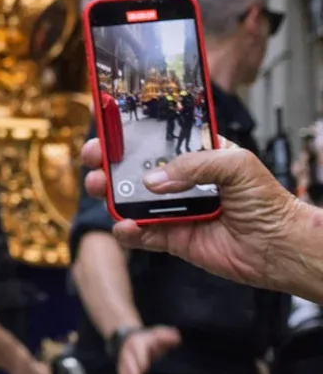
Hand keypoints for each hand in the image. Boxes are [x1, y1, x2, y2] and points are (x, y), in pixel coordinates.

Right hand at [80, 139, 304, 294]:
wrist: (280, 246)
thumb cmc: (267, 201)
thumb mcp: (235, 164)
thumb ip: (192, 165)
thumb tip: (152, 181)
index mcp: (195, 157)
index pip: (155, 141)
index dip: (128, 134)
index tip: (106, 127)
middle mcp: (181, 182)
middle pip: (134, 169)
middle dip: (108, 162)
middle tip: (93, 158)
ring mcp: (174, 211)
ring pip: (131, 200)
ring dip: (109, 193)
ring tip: (98, 187)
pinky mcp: (172, 239)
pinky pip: (141, 234)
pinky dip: (127, 231)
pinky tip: (126, 225)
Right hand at [114, 326, 181, 373]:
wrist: (129, 339)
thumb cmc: (149, 339)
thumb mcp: (158, 333)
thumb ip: (167, 336)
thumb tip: (176, 338)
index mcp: (137, 343)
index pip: (137, 351)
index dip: (140, 359)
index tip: (144, 368)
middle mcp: (128, 354)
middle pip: (128, 365)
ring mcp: (124, 365)